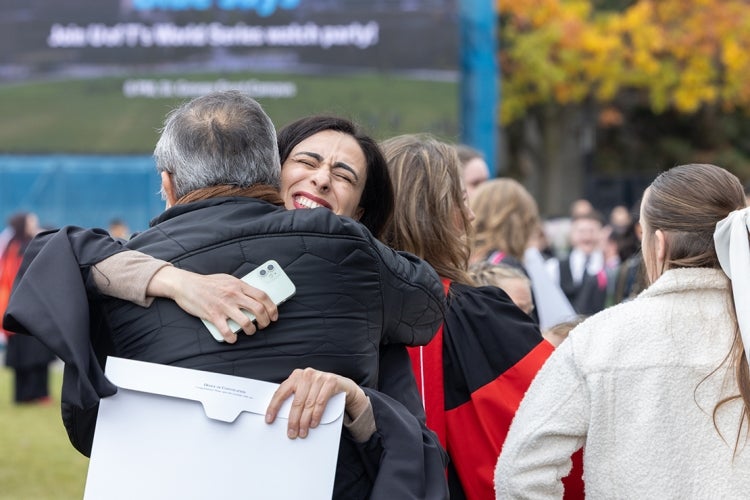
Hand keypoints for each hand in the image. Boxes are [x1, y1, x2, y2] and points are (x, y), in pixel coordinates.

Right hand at [147, 267, 277, 342]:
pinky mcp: (213, 315)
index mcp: (239, 285)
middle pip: (259, 310)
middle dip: (265, 321)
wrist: (186, 285)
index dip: (273, 308)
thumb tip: (254, 297)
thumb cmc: (207, 283)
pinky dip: (232, 338)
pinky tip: (232, 338)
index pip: (263, 296)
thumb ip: (241, 287)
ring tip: (250, 331)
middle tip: (264, 325)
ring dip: (251, 330)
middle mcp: (234, 295)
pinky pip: (227, 331)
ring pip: (246, 322)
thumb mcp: (228, 279)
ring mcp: (224, 306)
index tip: (274, 315)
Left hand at [265, 368, 368, 438]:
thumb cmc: (320, 390)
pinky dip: (316, 415)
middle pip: (296, 401)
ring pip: (309, 404)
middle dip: (293, 420)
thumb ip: (296, 398)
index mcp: (296, 376)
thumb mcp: (306, 391)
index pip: (281, 392)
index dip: (274, 407)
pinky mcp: (331, 382)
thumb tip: (282, 418)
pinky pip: (321, 402)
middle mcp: (307, 374)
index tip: (269, 419)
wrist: (343, 385)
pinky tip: (313, 424)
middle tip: (291, 433)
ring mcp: (319, 377)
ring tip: (302, 432)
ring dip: (305, 421)